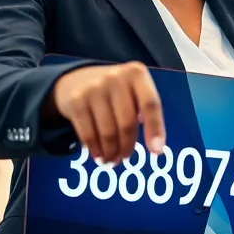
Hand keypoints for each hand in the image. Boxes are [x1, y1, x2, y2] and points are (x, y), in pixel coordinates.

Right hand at [46, 62, 164, 164]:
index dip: (155, 129)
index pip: (150, 104)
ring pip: (108, 132)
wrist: (77, 78)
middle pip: (127, 123)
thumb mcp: (133, 89)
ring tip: (112, 160)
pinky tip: (99, 155)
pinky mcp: (76, 101)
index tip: (157, 151)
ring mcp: (93, 89)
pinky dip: (95, 149)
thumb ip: (145, 110)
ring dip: (111, 152)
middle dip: (127, 147)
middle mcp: (115, 78)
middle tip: (125, 158)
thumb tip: (155, 146)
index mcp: (136, 74)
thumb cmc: (115, 90)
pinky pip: (88, 134)